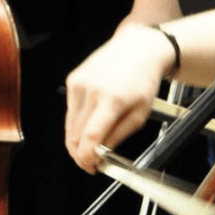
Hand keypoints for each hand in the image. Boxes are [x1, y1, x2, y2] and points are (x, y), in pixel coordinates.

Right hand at [64, 24, 175, 172]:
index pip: (90, 136)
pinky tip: (92, 116)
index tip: (90, 166)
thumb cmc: (144, 79)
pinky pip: (71, 109)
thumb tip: (100, 154)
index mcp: (113, 98)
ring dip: (77, 139)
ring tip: (92, 142)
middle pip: (75, 134)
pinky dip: (78, 120)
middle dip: (80, 153)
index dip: (86, 157)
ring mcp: (80, 82)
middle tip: (91, 161)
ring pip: (70, 124)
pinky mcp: (73, 78)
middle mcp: (93, 89)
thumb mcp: (141, 112)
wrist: (139, 48)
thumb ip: (119, 135)